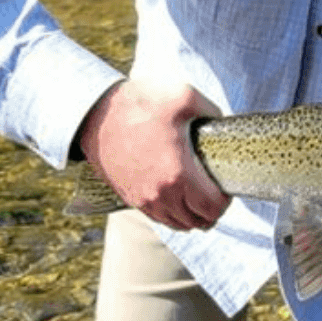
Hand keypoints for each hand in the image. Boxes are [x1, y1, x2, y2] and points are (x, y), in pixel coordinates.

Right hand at [77, 79, 229, 230]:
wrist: (95, 114)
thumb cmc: (139, 104)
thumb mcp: (184, 96)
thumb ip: (211, 110)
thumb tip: (221, 122)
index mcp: (179, 175)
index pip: (212, 208)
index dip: (226, 201)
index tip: (226, 187)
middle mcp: (161, 195)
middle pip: (197, 221)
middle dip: (212, 211)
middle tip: (215, 192)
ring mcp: (143, 199)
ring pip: (177, 224)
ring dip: (192, 215)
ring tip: (199, 198)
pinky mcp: (129, 197)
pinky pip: (158, 218)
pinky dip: (172, 214)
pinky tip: (177, 197)